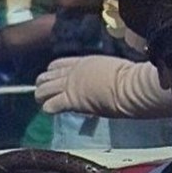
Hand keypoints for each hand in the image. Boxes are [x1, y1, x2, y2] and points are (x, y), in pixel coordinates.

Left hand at [34, 53, 171, 119]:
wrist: (129, 86)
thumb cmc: (128, 78)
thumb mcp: (109, 68)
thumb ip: (98, 74)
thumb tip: (100, 83)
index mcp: (83, 62)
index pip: (58, 64)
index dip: (51, 72)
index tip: (51, 78)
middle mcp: (73, 72)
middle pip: (46, 76)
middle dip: (43, 84)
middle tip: (43, 92)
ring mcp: (70, 86)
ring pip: (44, 90)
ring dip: (41, 96)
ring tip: (42, 101)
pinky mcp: (72, 100)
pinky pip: (52, 104)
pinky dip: (48, 108)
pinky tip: (49, 110)